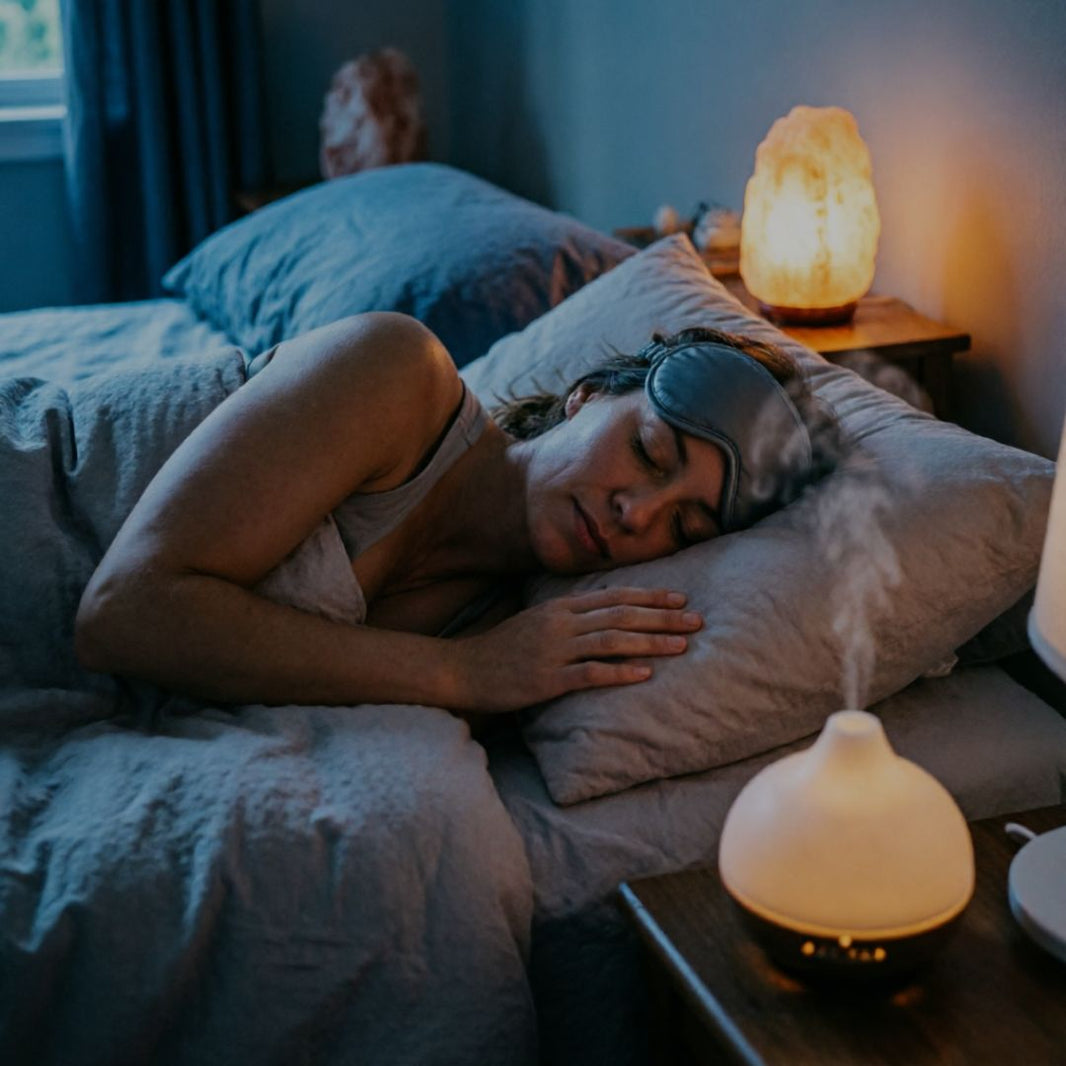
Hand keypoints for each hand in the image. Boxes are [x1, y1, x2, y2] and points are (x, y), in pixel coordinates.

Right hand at [451, 587, 702, 713]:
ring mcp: (555, 650)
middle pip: (621, 615)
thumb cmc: (502, 648)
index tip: (680, 599)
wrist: (464, 669)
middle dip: (662, 618)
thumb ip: (569, 615)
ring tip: (682, 645)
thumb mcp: (536, 621)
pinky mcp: (548, 679)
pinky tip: (645, 675)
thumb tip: (605, 614)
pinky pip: (590, 673)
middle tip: (697, 620)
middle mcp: (561, 623)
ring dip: (651, 643)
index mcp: (560, 607)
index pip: (614, 596)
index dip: (650, 597)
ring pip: (612, 641)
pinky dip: (620, 672)